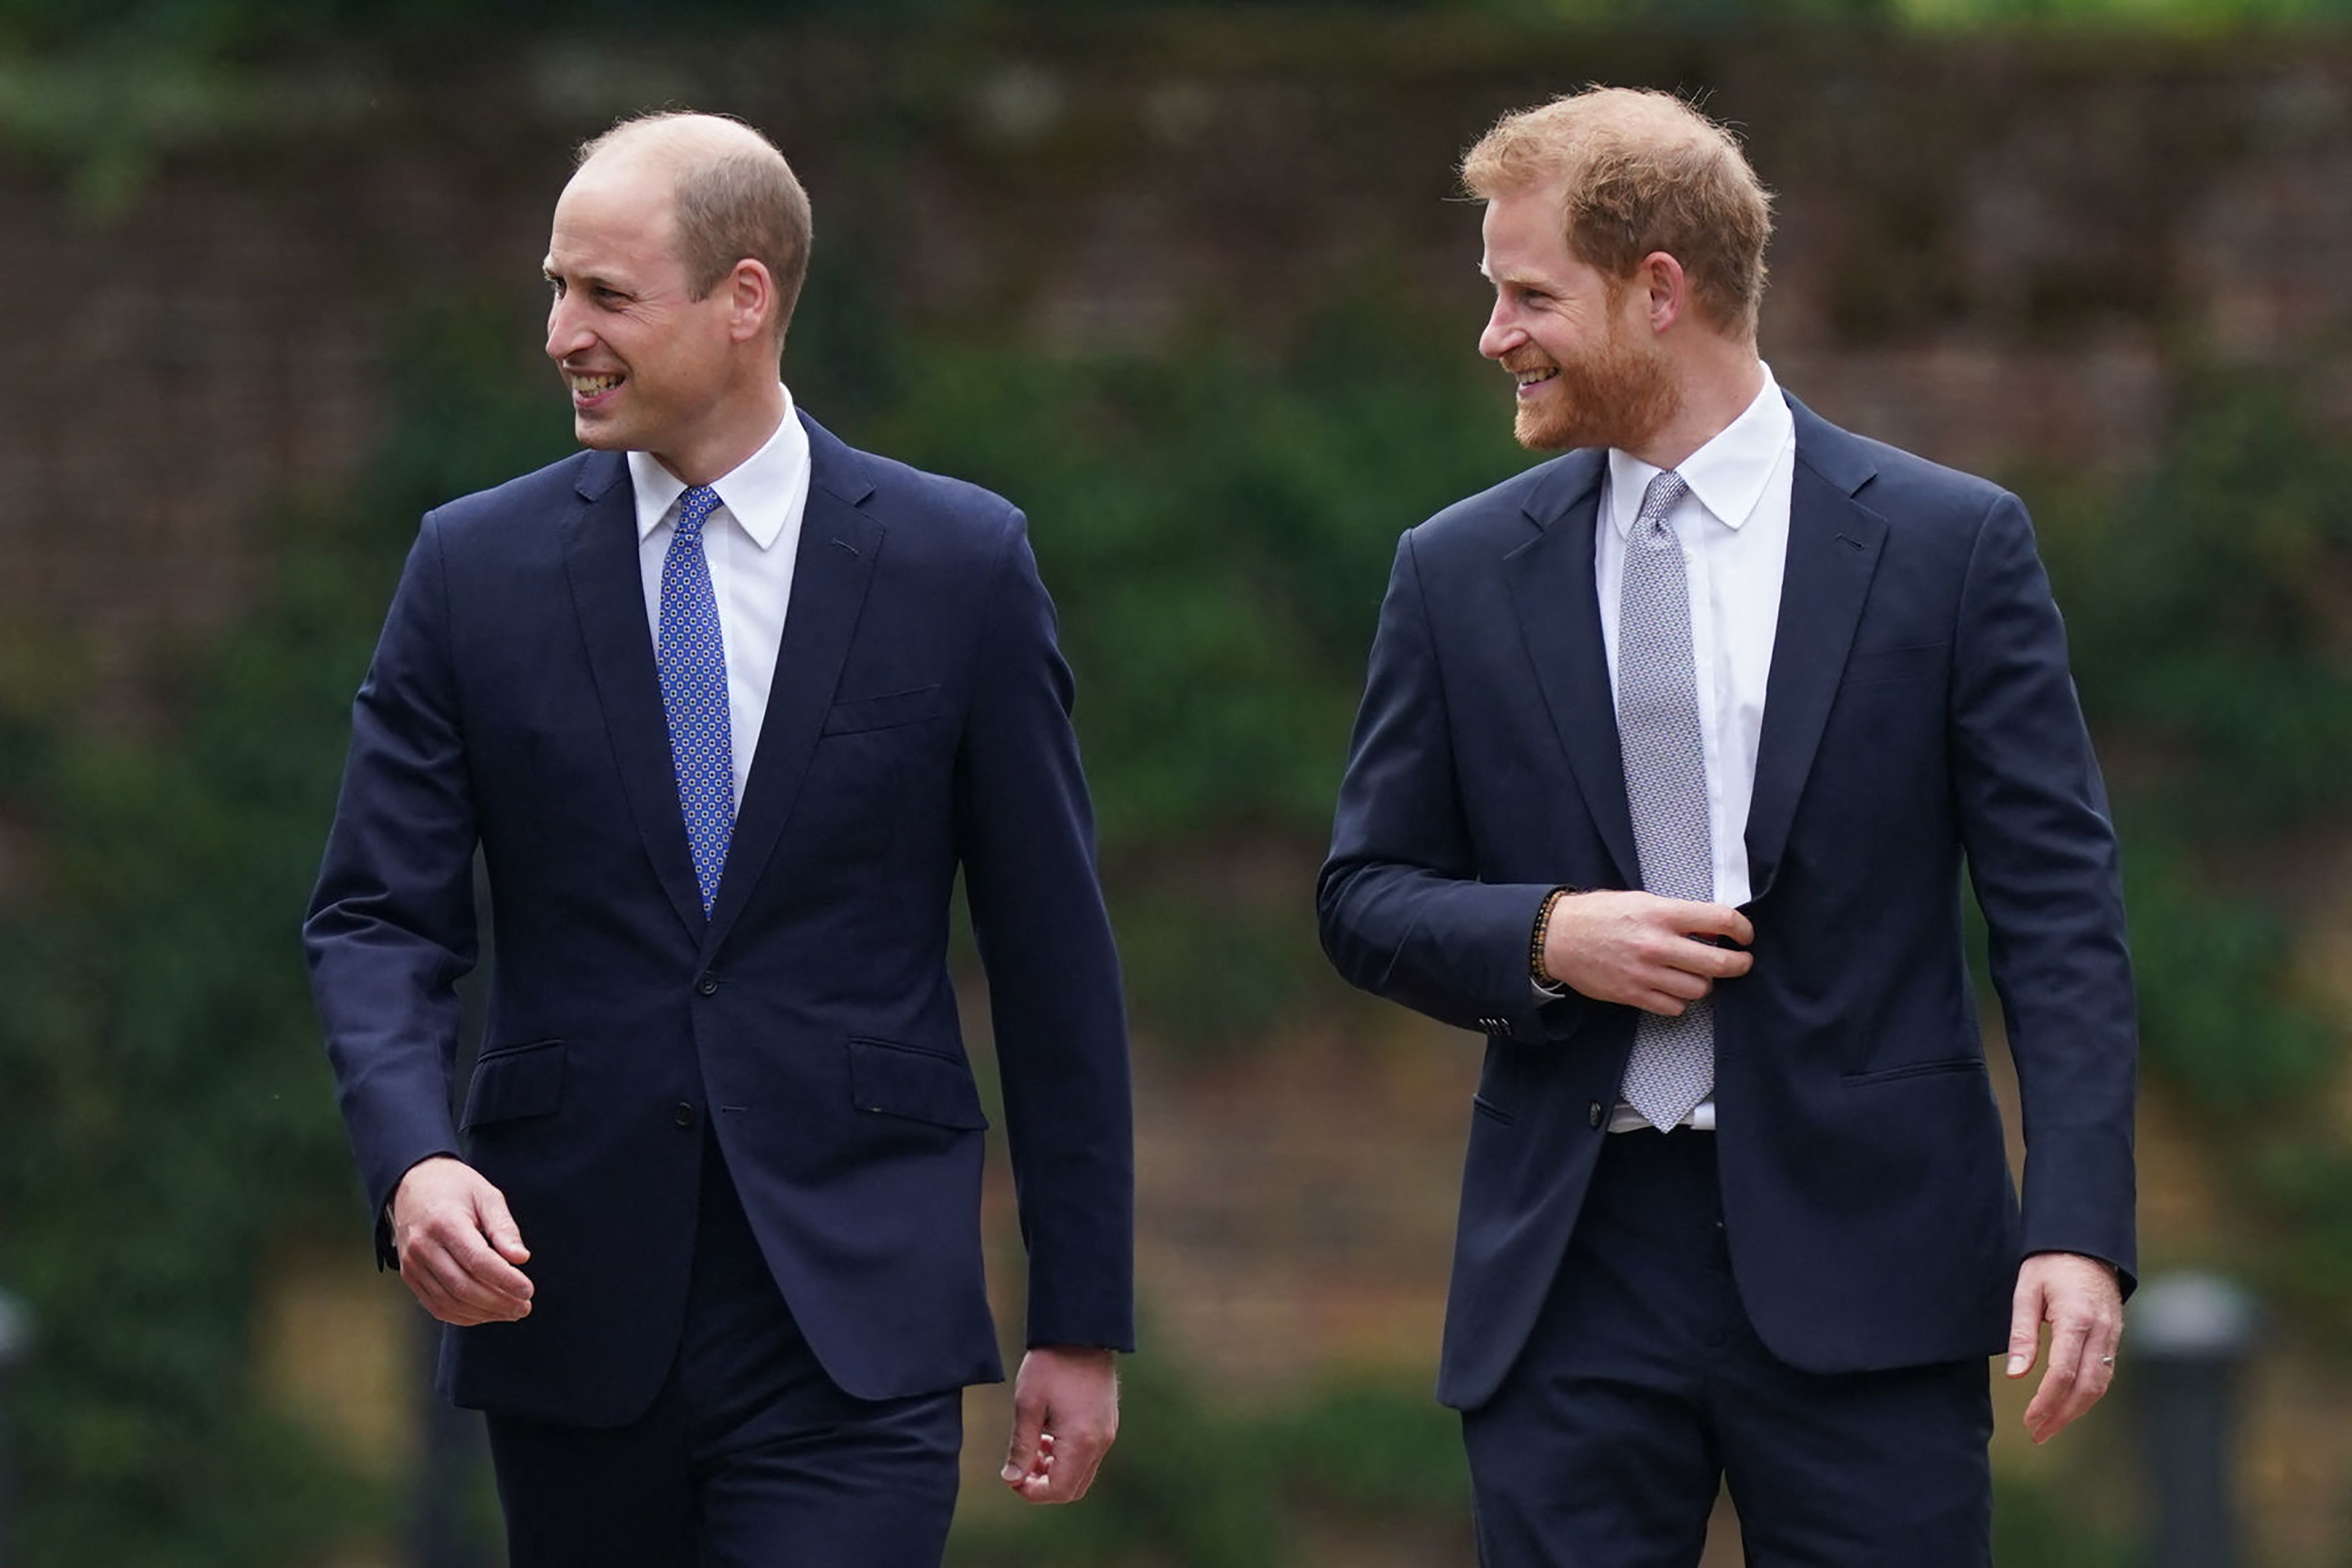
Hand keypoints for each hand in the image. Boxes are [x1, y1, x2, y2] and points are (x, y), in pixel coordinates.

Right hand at [390, 1155, 534, 1325]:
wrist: (413, 1185)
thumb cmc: (456, 1189)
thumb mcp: (486, 1196)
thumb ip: (504, 1227)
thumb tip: (521, 1258)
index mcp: (444, 1223)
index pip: (477, 1261)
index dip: (505, 1280)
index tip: (529, 1290)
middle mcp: (423, 1247)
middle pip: (463, 1287)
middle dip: (498, 1302)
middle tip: (525, 1307)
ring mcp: (412, 1265)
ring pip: (449, 1302)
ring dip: (484, 1313)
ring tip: (511, 1311)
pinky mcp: (409, 1276)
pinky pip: (436, 1306)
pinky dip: (463, 1315)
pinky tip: (487, 1313)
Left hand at [1000, 1346, 1118, 1503]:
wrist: (1081, 1334)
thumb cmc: (1051, 1366)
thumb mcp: (1028, 1405)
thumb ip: (1021, 1447)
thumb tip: (1012, 1479)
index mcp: (1081, 1441)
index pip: (1059, 1490)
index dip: (1032, 1493)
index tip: (1012, 1478)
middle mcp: (1100, 1443)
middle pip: (1072, 1489)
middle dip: (1044, 1486)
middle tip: (1021, 1467)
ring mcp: (1107, 1433)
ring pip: (1082, 1474)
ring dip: (1055, 1471)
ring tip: (1033, 1448)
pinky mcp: (1107, 1424)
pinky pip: (1089, 1456)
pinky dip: (1068, 1457)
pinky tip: (1050, 1436)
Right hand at [1542, 890, 1752, 1014]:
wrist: (1558, 937)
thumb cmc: (1600, 914)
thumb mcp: (1642, 901)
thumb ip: (1678, 914)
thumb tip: (1714, 927)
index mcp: (1662, 914)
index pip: (1720, 920)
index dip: (1742, 930)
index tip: (1744, 936)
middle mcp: (1658, 945)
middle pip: (1718, 964)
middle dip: (1738, 965)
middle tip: (1740, 963)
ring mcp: (1646, 974)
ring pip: (1700, 990)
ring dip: (1704, 983)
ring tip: (1696, 974)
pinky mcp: (1633, 995)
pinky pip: (1675, 1007)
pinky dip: (1680, 1000)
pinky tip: (1672, 987)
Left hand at [2006, 1251, 2121, 1442]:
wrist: (2085, 1243)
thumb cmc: (2049, 1263)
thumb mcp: (2026, 1291)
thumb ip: (2022, 1334)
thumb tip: (2016, 1375)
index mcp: (2076, 1319)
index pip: (2064, 1372)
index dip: (2047, 1402)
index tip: (2029, 1420)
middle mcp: (2101, 1331)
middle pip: (2087, 1386)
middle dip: (2062, 1415)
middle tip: (2038, 1434)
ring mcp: (2113, 1335)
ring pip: (2100, 1384)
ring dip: (2076, 1410)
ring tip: (2049, 1427)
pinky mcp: (2114, 1336)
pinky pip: (2104, 1372)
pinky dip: (2087, 1394)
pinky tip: (2068, 1405)